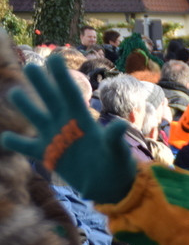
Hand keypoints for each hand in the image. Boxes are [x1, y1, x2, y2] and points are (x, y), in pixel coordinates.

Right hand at [1, 54, 135, 203]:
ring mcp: (55, 138)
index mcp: (84, 120)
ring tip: (14, 93)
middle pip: (50, 99)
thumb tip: (121, 125)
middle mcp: (66, 124)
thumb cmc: (118, 166)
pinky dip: (15, 142)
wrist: (110, 186)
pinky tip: (6, 138)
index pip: (71, 94)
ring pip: (36, 117)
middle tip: (30, 66)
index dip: (62, 77)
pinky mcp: (48, 155)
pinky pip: (27, 146)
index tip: (54, 58)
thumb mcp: (118, 152)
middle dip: (41, 83)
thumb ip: (116, 139)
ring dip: (24, 106)